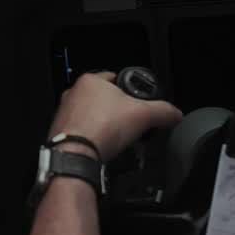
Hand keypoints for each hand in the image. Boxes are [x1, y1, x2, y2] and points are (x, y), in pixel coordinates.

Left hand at [49, 72, 182, 160]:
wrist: (75, 155)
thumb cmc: (101, 129)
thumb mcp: (143, 115)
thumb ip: (163, 111)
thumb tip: (174, 114)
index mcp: (91, 81)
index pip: (116, 79)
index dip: (131, 92)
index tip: (138, 103)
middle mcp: (74, 94)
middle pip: (104, 99)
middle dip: (118, 112)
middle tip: (130, 124)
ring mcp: (65, 113)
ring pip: (92, 116)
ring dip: (105, 126)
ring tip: (118, 139)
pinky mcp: (60, 132)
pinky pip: (82, 132)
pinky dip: (93, 139)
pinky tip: (103, 148)